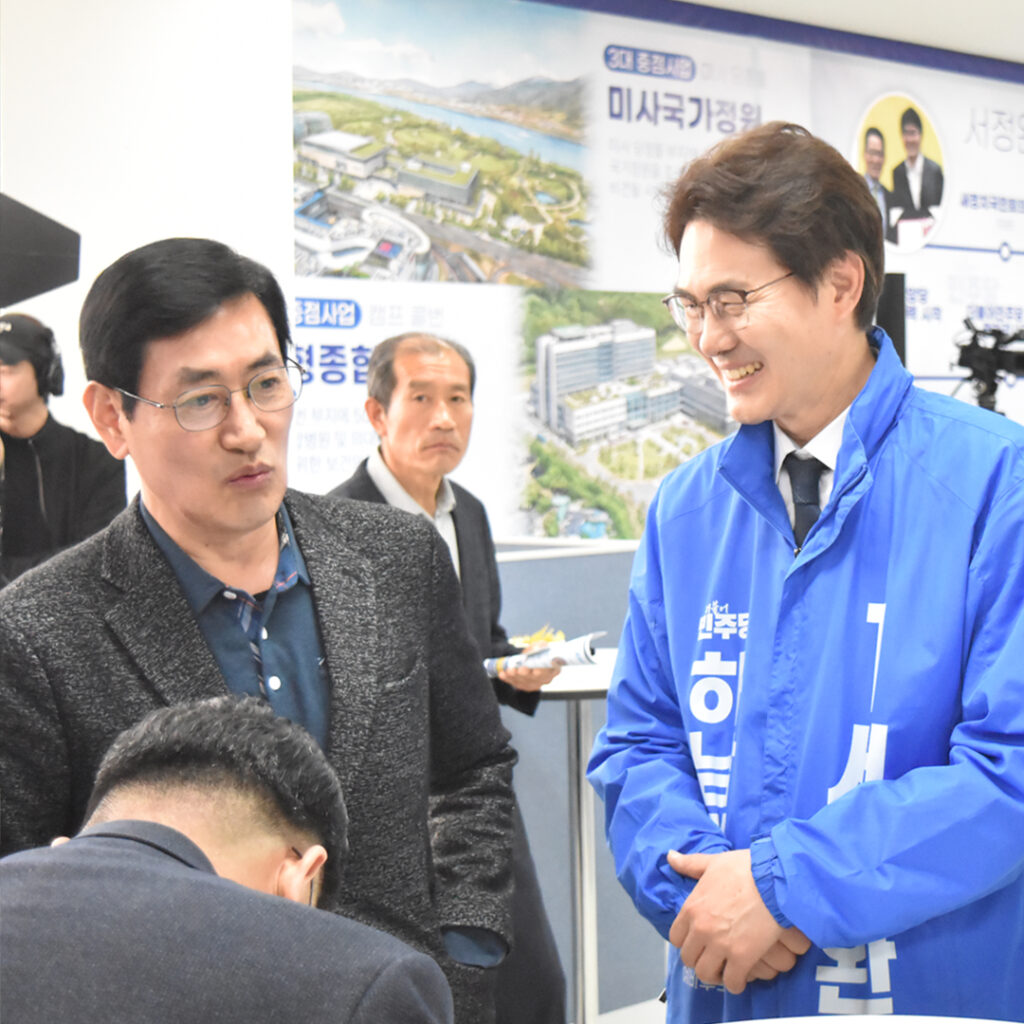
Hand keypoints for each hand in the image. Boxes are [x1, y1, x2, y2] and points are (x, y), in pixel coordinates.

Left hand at [497, 643, 561, 691]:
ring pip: (525, 682)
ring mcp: (536, 684)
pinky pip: (516, 684)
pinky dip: (509, 679)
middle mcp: (546, 679)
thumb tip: (537, 648)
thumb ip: (540, 646)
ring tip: (508, 670)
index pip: (551, 672)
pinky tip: (503, 674)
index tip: (535, 670)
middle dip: (527, 675)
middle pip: (536, 679)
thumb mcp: (540, 646)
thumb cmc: (537, 652)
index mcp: (554, 669)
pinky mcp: (525, 686)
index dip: (543, 672)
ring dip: (516, 677)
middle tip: (520, 669)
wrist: (529, 659)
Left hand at [667, 849, 809, 993]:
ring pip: (706, 974)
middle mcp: (701, 929)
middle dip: (699, 959)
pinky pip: (732, 983)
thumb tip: (670, 856)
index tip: (697, 941)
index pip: (675, 938)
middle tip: (712, 956)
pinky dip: (736, 983)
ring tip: (725, 969)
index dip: (686, 941)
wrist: (775, 879)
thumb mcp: (714, 862)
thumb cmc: (746, 868)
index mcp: (692, 908)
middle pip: (688, 959)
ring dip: (715, 974)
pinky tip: (742, 975)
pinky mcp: (743, 957)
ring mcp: (720, 945)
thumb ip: (690, 864)